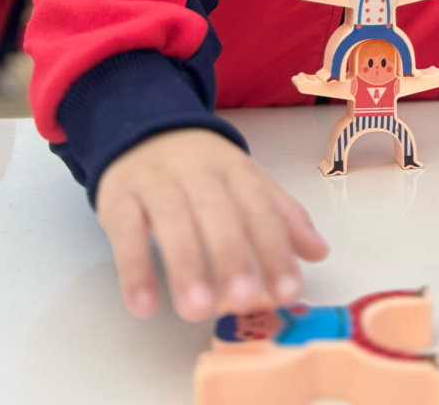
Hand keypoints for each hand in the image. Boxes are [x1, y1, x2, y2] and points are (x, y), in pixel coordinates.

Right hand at [96, 129, 328, 322]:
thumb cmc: (204, 170)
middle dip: (231, 254)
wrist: (144, 129)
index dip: (275, 248)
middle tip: (243, 300)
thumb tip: (320, 253)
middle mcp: (198, 171)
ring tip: (196, 310)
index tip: (289, 291)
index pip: (259, 207)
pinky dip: (133, 268)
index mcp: (236, 169)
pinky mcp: (118, 196)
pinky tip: (144, 305)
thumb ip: (281, 218)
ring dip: (185, 264)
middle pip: (217, 210)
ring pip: (172, 218)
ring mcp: (156, 181)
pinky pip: (124, 230)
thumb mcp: (246, 183)